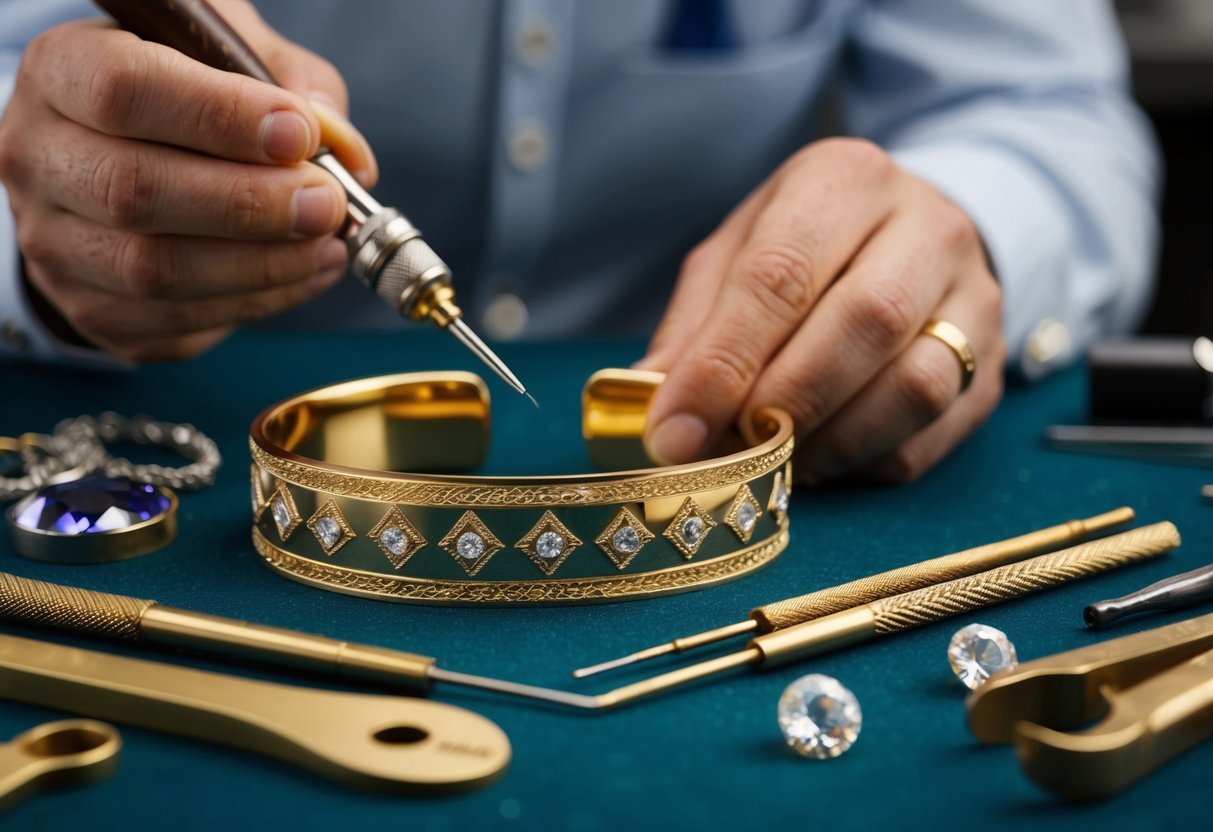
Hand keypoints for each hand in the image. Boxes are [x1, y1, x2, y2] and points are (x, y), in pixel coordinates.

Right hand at [0, 1, 376, 360]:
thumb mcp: (228, 53)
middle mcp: (38, 160)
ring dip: (261, 263)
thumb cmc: (184, 99)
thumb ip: (288, 80)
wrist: (121, 165)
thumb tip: (341, 147)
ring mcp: (56, 246)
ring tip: (327, 243)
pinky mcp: (92, 310)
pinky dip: (257, 302)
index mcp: (60, 73)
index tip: (299, 134)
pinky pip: (178, 321)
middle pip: (135, 190)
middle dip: (249, 202)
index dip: (219, 116)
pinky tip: (305, 273)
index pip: (122, 90)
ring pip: (155, 270)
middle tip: (326, 204)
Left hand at [640, 138, 1004, 483]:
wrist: (919, 237)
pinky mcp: (992, 365)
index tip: (675, 431)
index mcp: (844, 180)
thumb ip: (696, 322)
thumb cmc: (810, 247)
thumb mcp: (739, 253)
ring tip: (775, 457)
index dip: (723, 362)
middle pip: (863, 323)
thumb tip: (651, 400)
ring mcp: (974, 296)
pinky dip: (866, 461)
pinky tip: (823, 457)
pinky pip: (933, 432)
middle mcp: (925, 227)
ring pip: (914, 385)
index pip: (781, 273)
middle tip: (725, 451)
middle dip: (781, 403)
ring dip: (830, 441)